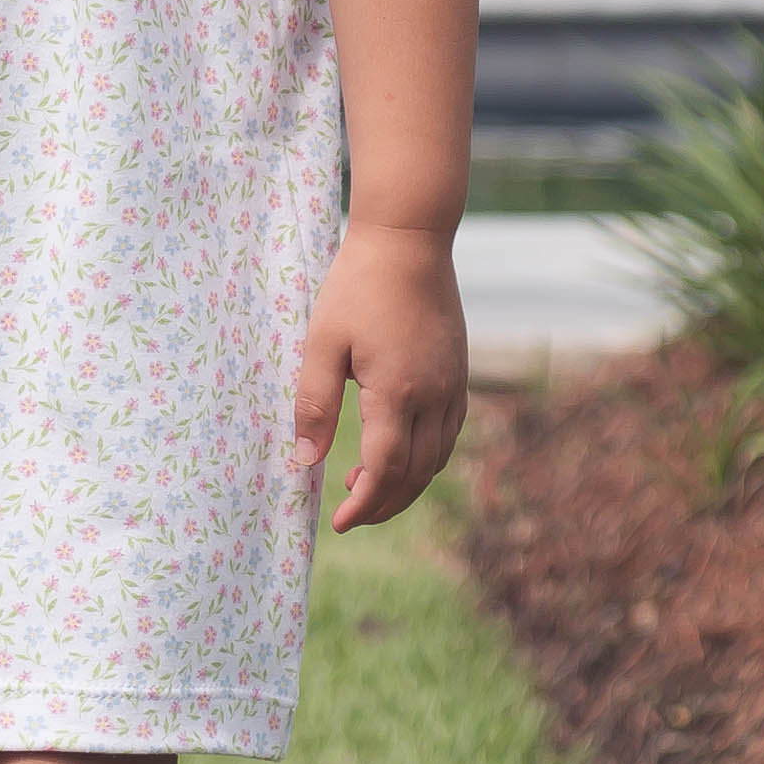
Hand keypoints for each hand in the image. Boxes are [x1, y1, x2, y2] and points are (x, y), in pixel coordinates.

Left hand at [291, 225, 467, 529]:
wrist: (408, 241)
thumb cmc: (357, 287)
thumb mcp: (321, 344)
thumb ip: (314, 404)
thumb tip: (304, 461)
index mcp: (398, 392)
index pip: (386, 469)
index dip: (364, 503)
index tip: (339, 521)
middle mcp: (435, 396)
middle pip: (416, 474)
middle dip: (384, 503)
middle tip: (350, 512)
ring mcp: (453, 386)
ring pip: (437, 458)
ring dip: (406, 484)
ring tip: (366, 485)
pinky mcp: (459, 374)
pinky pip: (449, 434)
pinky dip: (425, 458)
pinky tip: (397, 451)